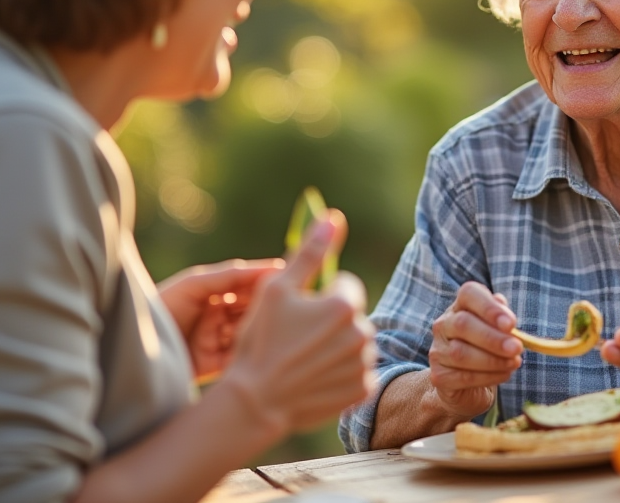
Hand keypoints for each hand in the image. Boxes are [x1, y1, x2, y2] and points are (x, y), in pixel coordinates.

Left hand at [158, 258, 283, 380]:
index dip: (268, 281)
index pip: (247, 284)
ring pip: (249, 333)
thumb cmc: (160, 308)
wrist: (133, 351)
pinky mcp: (213, 366)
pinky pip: (239, 358)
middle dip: (268, 308)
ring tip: (277, 329)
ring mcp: (216, 341)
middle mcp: (217, 316)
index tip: (290, 278)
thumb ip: (230, 275)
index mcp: (213, 293)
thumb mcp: (194, 284)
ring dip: (261, 331)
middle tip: (291, 306)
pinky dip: (250, 354)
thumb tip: (271, 268)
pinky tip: (263, 349)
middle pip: (251, 309)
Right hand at [218, 211, 376, 436]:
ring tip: (304, 358)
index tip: (298, 312)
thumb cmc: (259, 340)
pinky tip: (315, 376)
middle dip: (330, 320)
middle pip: (351, 314)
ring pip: (355, 342)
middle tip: (297, 337)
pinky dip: (341, 371)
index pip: (344, 283)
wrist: (255, 401)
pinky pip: (358, 370)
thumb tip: (333, 217)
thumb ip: (309, 252)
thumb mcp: (277, 289)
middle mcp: (362, 333)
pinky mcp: (362, 390)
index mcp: (344, 304)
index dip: (320, 294)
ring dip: (338, 345)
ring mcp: (364, 364)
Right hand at [428, 281, 522, 420]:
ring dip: (493, 360)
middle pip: (463, 324)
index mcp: (460, 306)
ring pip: (461, 353)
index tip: (511, 324)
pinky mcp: (439, 375)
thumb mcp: (499, 331)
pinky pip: (463, 377)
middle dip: (493, 337)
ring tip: (514, 362)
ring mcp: (438, 350)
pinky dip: (489, 376)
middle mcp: (444, 324)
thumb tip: (507, 317)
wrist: (468, 385)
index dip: (489, 307)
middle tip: (517, 348)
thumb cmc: (488, 350)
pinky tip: (505, 374)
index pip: (469, 294)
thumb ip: (504, 320)